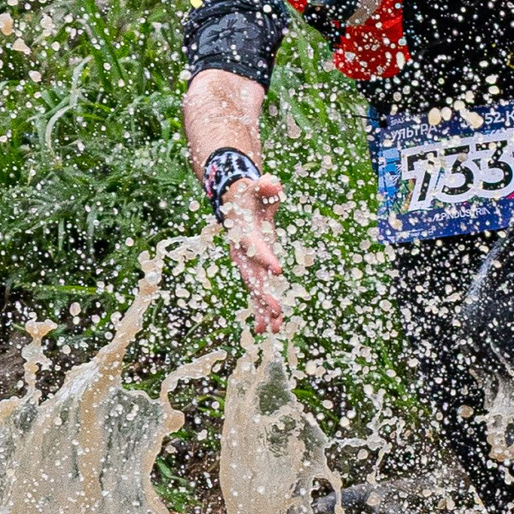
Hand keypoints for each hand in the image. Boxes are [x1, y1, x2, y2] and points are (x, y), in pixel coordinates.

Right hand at [220, 173, 287, 333]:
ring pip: (254, 290)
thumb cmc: (250, 195)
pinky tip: (271, 328)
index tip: (278, 269)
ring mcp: (247, 264)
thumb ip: (265, 187)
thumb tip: (273, 183)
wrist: (236, 205)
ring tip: (272, 330)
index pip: (254, 246)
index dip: (264, 257)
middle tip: (277, 309)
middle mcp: (243, 253)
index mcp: (244, 233)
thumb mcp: (258, 187)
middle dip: (264, 294)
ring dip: (263, 309)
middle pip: (252, 275)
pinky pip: (257, 292)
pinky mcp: (253, 270)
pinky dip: (263, 309)